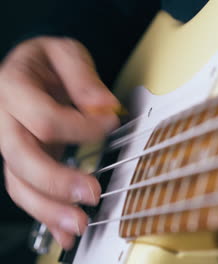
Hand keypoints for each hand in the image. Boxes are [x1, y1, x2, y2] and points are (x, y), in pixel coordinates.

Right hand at [0, 37, 118, 248]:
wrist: (31, 69)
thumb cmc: (48, 62)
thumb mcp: (65, 53)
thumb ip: (82, 77)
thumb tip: (103, 105)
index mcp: (12, 88)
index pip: (44, 118)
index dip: (81, 127)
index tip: (112, 122)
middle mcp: (4, 120)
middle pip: (21, 158)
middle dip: (57, 180)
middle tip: (91, 193)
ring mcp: (9, 144)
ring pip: (18, 183)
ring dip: (48, 209)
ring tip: (78, 225)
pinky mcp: (21, 162)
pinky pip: (25, 192)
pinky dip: (45, 216)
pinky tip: (63, 234)